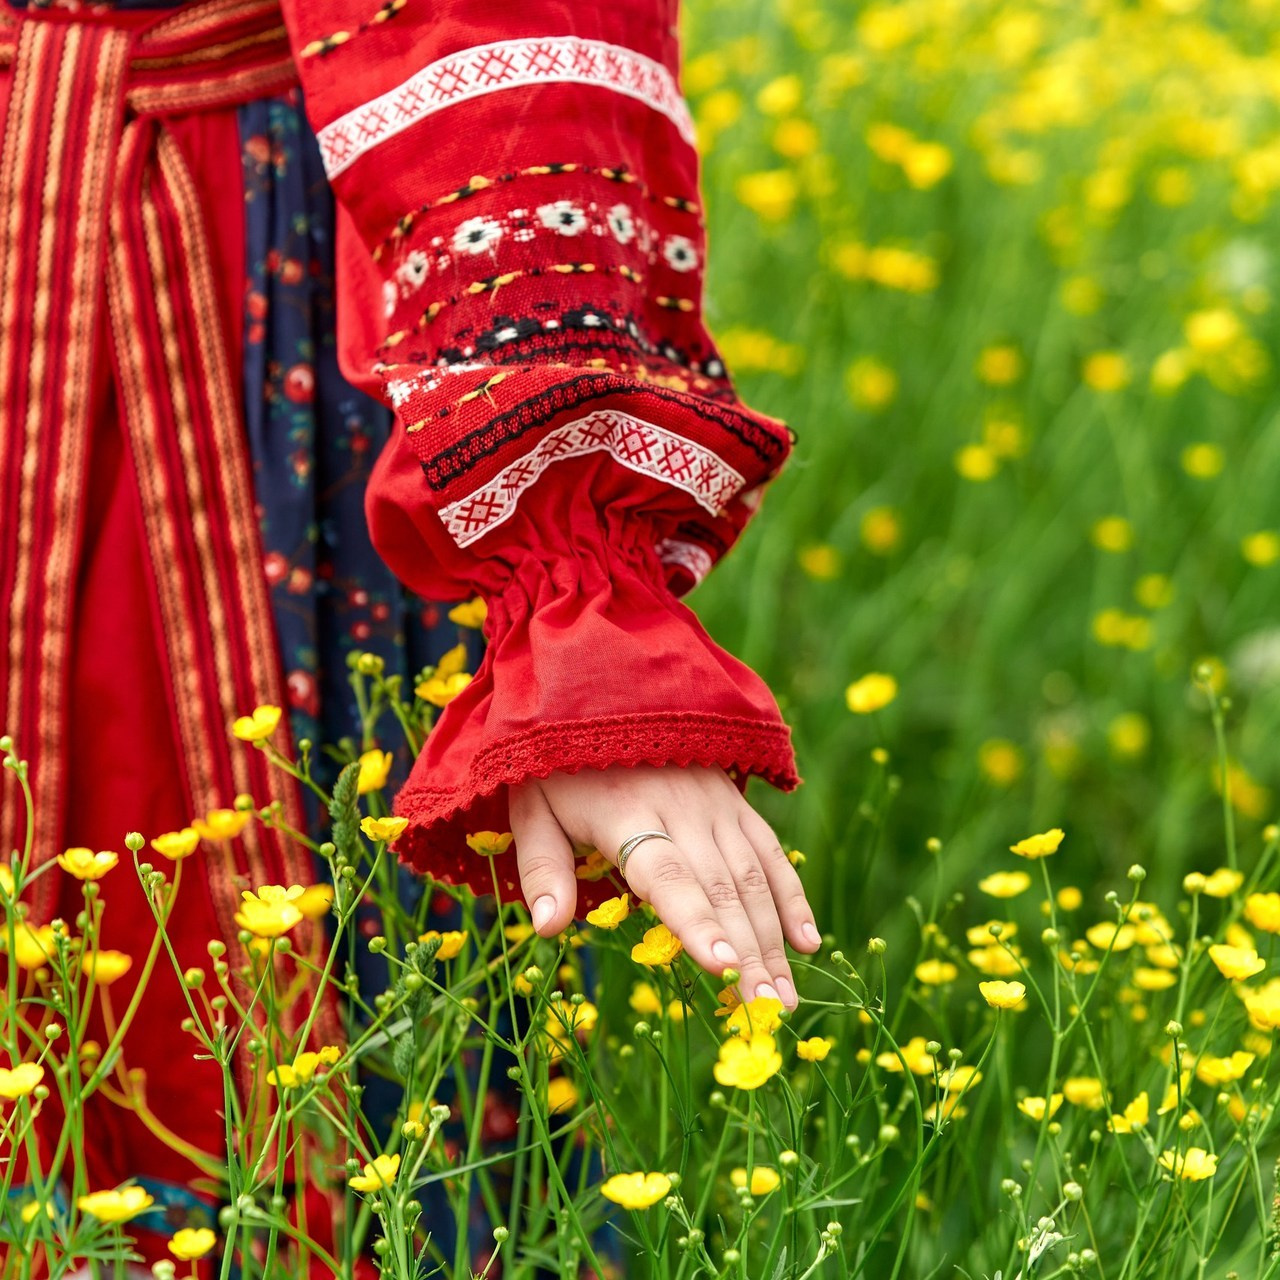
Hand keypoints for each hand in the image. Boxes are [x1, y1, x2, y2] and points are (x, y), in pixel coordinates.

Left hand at [508, 763, 819, 1009]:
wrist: (603, 690)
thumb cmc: (560, 764)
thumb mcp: (532, 807)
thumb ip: (543, 868)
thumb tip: (547, 930)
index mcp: (627, 815)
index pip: (667, 874)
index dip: (695, 921)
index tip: (721, 966)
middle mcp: (681, 810)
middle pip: (719, 888)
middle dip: (747, 953)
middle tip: (767, 1014)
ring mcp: (715, 805)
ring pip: (752, 877)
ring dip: (772, 938)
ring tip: (786, 999)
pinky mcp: (735, 802)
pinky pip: (770, 850)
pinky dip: (791, 896)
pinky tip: (807, 942)